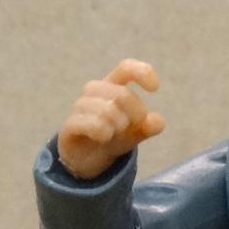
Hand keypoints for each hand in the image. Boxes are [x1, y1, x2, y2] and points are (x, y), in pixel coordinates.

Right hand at [57, 59, 164, 179]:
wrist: (87, 160)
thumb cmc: (112, 138)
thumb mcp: (133, 133)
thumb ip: (146, 127)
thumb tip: (159, 122)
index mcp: (112, 86)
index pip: (126, 68)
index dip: (141, 72)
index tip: (155, 88)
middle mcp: (94, 92)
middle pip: (120, 94)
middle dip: (135, 113)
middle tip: (131, 127)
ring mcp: (80, 107)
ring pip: (105, 109)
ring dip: (117, 124)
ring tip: (114, 134)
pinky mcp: (69, 125)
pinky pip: (86, 122)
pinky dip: (100, 130)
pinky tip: (104, 136)